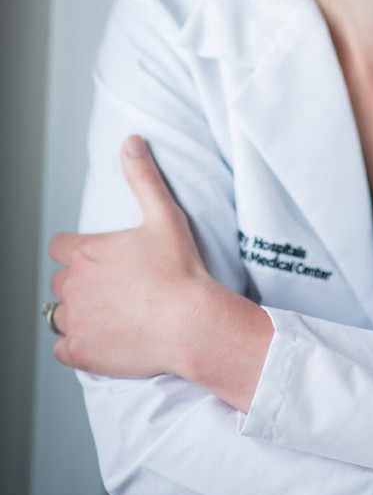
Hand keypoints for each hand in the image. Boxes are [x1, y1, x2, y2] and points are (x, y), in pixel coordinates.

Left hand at [48, 135, 210, 378]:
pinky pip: (63, 348)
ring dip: (77, 313)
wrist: (192, 323)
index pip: (59, 247)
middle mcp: (73, 285)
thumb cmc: (180, 270)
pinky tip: (105, 338)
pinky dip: (79, 344)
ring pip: (59, 314)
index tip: (97, 259)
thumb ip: (143, 177)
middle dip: (79, 282)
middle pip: (60, 281)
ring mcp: (75, 321)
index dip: (76, 251)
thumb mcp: (164, 215)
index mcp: (87, 252)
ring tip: (109, 314)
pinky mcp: (80, 352)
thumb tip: (131, 142)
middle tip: (113, 287)